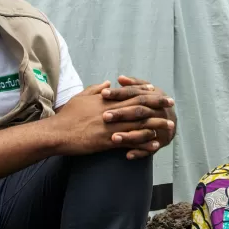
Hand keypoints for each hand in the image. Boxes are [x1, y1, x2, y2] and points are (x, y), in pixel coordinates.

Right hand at [53, 82, 171, 156]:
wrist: (57, 133)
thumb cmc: (68, 115)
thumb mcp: (82, 97)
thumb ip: (97, 89)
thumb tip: (109, 84)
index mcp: (106, 101)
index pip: (130, 93)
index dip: (145, 91)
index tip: (157, 90)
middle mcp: (111, 112)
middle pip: (139, 106)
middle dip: (157, 104)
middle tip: (171, 104)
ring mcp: (110, 127)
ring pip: (138, 124)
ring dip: (156, 124)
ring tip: (169, 125)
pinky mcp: (107, 142)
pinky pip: (130, 142)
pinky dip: (143, 142)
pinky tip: (155, 144)